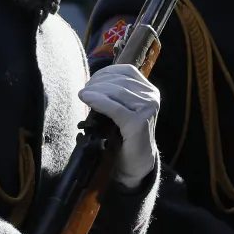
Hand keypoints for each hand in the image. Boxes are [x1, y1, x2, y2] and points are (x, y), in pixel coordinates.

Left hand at [79, 63, 159, 188]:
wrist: (135, 162)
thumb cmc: (124, 135)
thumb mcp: (121, 109)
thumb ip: (113, 94)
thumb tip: (91, 82)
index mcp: (149, 90)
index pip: (126, 71)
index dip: (105, 73)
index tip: (90, 81)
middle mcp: (151, 97)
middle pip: (120, 80)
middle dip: (98, 83)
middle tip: (83, 91)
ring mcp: (148, 109)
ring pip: (116, 92)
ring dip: (96, 91)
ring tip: (82, 95)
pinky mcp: (139, 123)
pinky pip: (115, 108)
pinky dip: (99, 102)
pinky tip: (86, 99)